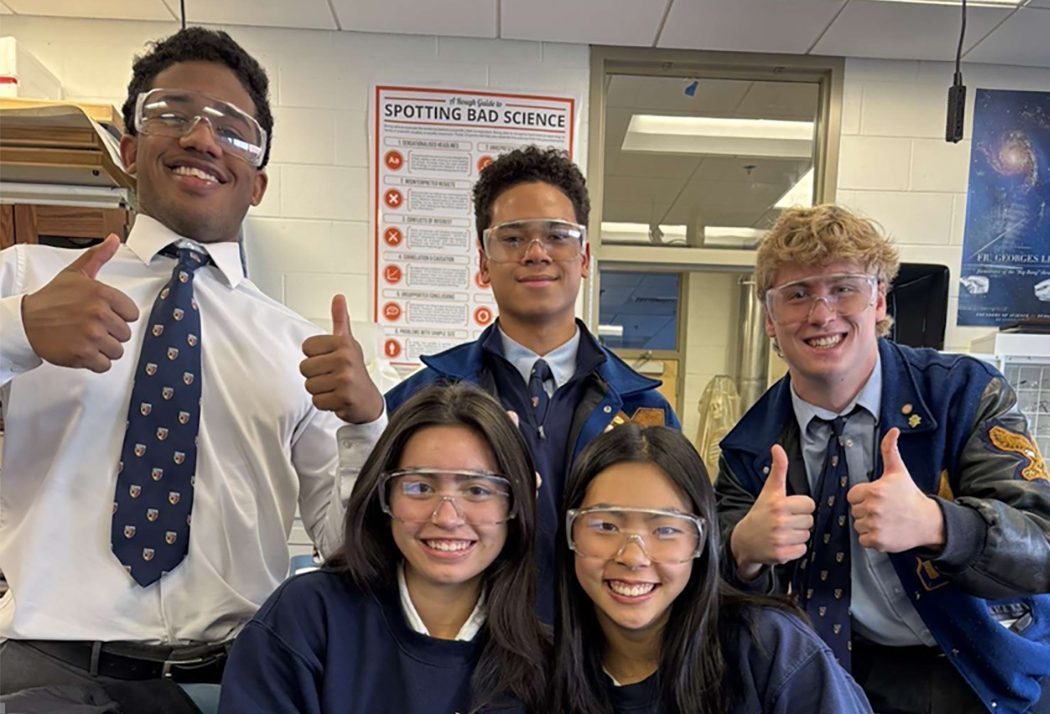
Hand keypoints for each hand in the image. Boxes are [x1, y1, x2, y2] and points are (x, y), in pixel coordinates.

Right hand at [21, 234, 138, 372]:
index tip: (104, 314)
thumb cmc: (51, 299)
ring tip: (87, 339)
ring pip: (117, 351)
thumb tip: (113, 240)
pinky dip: (95, 362)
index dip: (119, 316)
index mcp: (102, 294)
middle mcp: (98, 314)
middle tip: (91, 327)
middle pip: (125, 334)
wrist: (25, 322)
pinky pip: (104, 365)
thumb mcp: (75, 274)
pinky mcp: (83, 354)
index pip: (132, 314)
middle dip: (110, 333)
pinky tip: (83, 351)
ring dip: (104, 349)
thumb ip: (98, 257)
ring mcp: (91, 336)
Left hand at [300, 294, 384, 423]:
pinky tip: (337, 398)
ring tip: (334, 387)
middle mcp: (345, 359)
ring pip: (309, 385)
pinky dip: (324, 403)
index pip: (306, 347)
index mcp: (343, 343)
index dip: (314, 356)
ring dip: (319, 390)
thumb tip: (338, 297)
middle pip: (304, 368)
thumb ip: (340, 320)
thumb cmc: (355, 371)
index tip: (329, 360)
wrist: (369, 400)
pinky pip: (316, 401)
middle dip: (315, 375)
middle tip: (331, 376)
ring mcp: (345, 379)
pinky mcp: (343, 398)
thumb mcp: (348, 343)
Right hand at [730, 444, 815, 579]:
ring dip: (797, 535)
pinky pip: (802, 549)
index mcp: (778, 503)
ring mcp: (780, 538)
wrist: (744, 540)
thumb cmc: (760, 513)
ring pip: (807, 535)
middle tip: (784, 521)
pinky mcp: (782, 554)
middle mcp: (779, 521)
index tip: (789, 508)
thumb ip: (778, 469)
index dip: (801, 506)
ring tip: (782, 532)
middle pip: (810, 520)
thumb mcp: (769, 490)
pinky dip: (794, 549)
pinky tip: (782, 543)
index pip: (809, 504)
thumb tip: (777, 447)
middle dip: (799, 521)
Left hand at [848, 428, 944, 552]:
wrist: (928, 521)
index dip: (863, 496)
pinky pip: (863, 540)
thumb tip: (892, 431)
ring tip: (885, 520)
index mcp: (874, 491)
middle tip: (883, 509)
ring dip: (868, 524)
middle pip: (855, 510)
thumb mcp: (898, 471)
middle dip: (866, 510)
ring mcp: (875, 525)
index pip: (852, 495)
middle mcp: (873, 508)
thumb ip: (889, 450)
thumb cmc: (910, 496)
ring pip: (858, 525)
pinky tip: (884, 531)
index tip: (877, 497)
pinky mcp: (878, 541)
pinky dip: (871, 538)